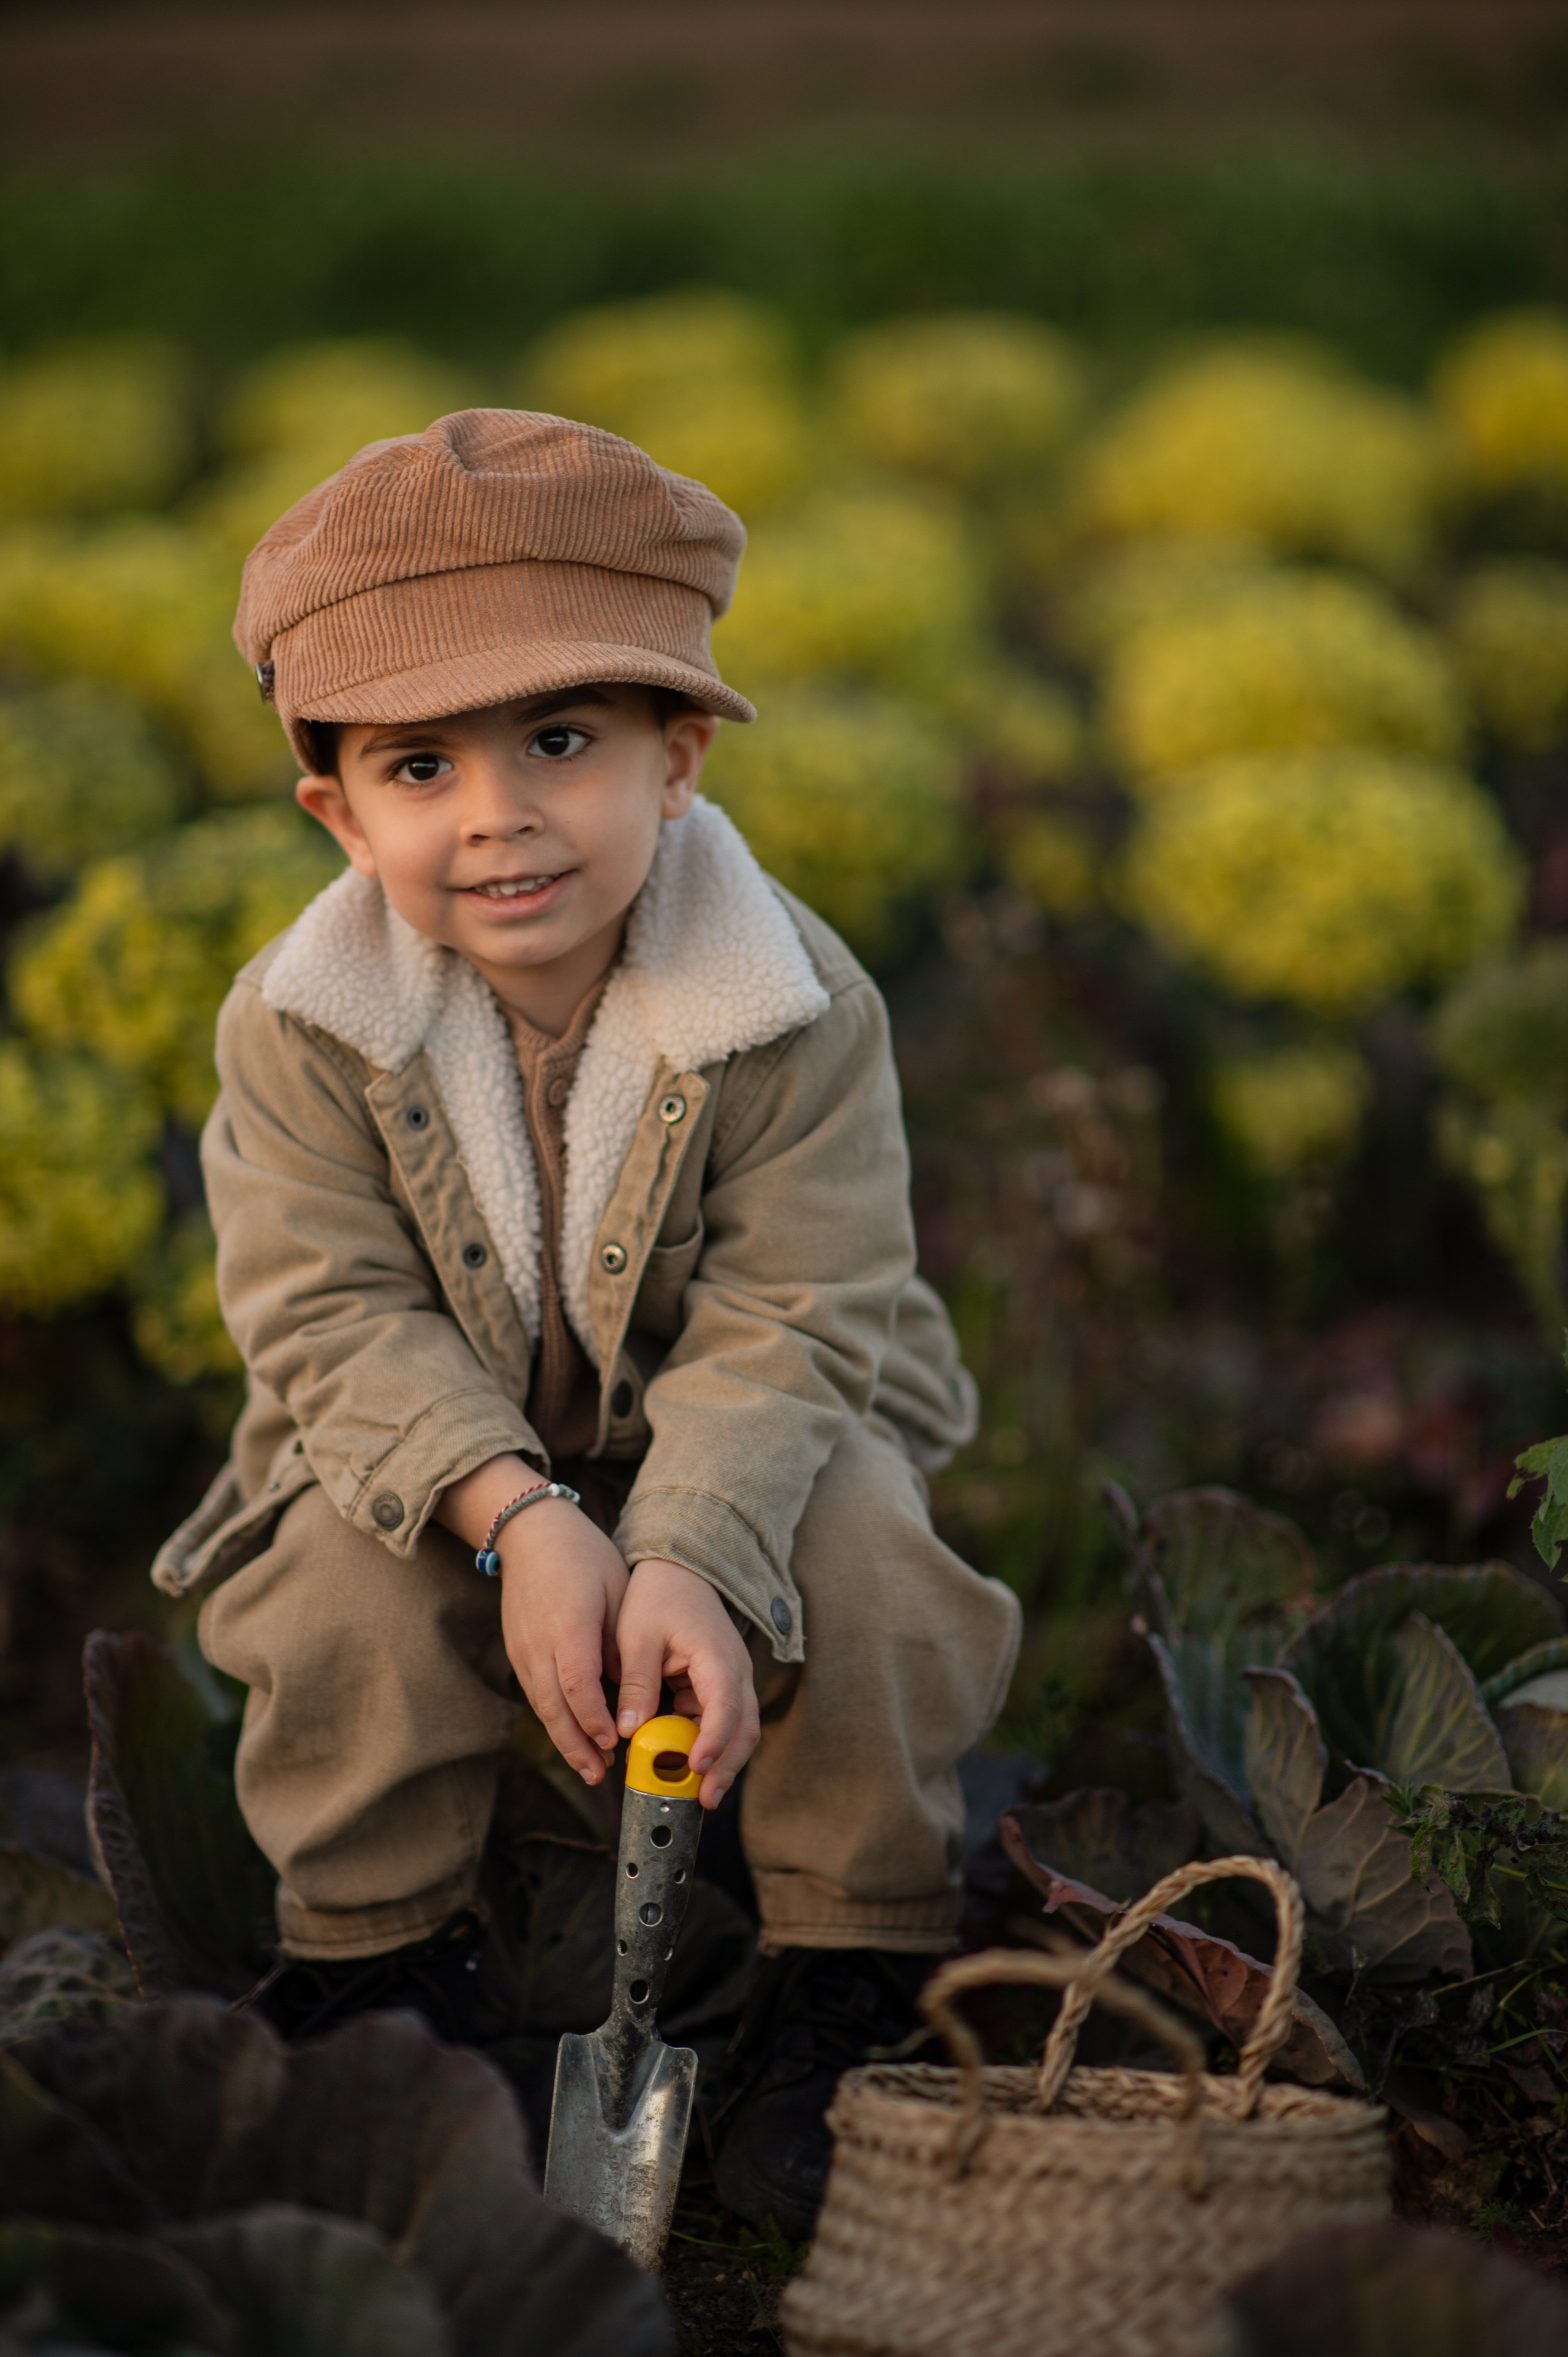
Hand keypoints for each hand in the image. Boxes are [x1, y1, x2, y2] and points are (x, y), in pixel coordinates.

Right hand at [496, 1500, 630, 1783]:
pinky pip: (535, 1693)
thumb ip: (619, 1642)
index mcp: (568, 1626)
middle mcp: (538, 1644)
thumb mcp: (615, 1591)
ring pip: (541, 1706)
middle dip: (576, 1746)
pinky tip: (573, 1735)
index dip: (593, 1718)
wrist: (532, 1533)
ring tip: (590, 1768)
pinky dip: (554, 1718)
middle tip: (600, 1776)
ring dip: (564, 1739)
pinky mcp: (517, 1651)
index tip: (613, 1742)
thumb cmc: (583, 1557)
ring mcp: (522, 1649)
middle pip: (553, 1707)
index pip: (576, 1683)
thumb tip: (625, 1690)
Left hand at [614, 1559, 759, 1809]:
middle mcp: (735, 1671)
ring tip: (699, 1797)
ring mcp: (731, 1680)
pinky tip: (686, 1768)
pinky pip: (721, 1724)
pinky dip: (708, 1747)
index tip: (695, 1766)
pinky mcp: (719, 1688)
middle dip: (727, 1766)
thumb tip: (629, 1731)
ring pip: (739, 1730)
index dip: (714, 1740)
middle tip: (705, 1800)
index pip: (726, 1705)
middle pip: (745, 1727)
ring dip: (722, 1763)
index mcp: (716, 1655)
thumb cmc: (657, 1598)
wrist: (677, 1571)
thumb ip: (637, 1683)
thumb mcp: (637, 1637)